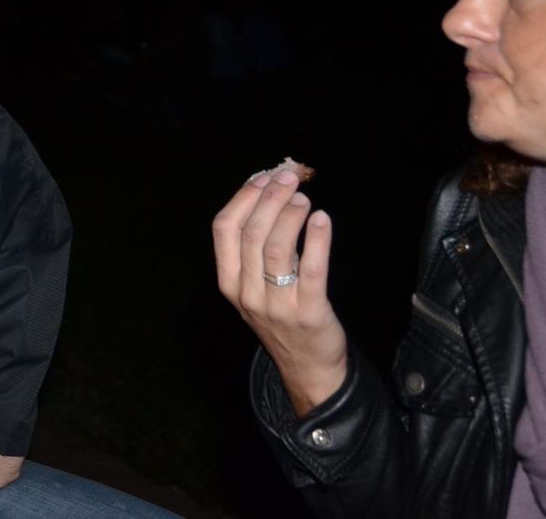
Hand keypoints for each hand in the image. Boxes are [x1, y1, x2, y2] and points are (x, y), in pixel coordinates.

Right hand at [212, 168, 347, 416]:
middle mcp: (246, 293)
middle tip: (289, 178)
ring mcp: (276, 305)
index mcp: (228, 282)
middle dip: (270, 199)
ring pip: (277, 249)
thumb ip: (257, 248)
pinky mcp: (309, 313)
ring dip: (290, 216)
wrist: (308, 368)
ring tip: (304, 198)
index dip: (242, 198)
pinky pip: (312, 271)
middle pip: (252, 233)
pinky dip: (317, 240)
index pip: (224, 229)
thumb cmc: (282, 316)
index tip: (261, 177)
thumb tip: (269, 193)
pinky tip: (322, 220)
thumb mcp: (255, 286)